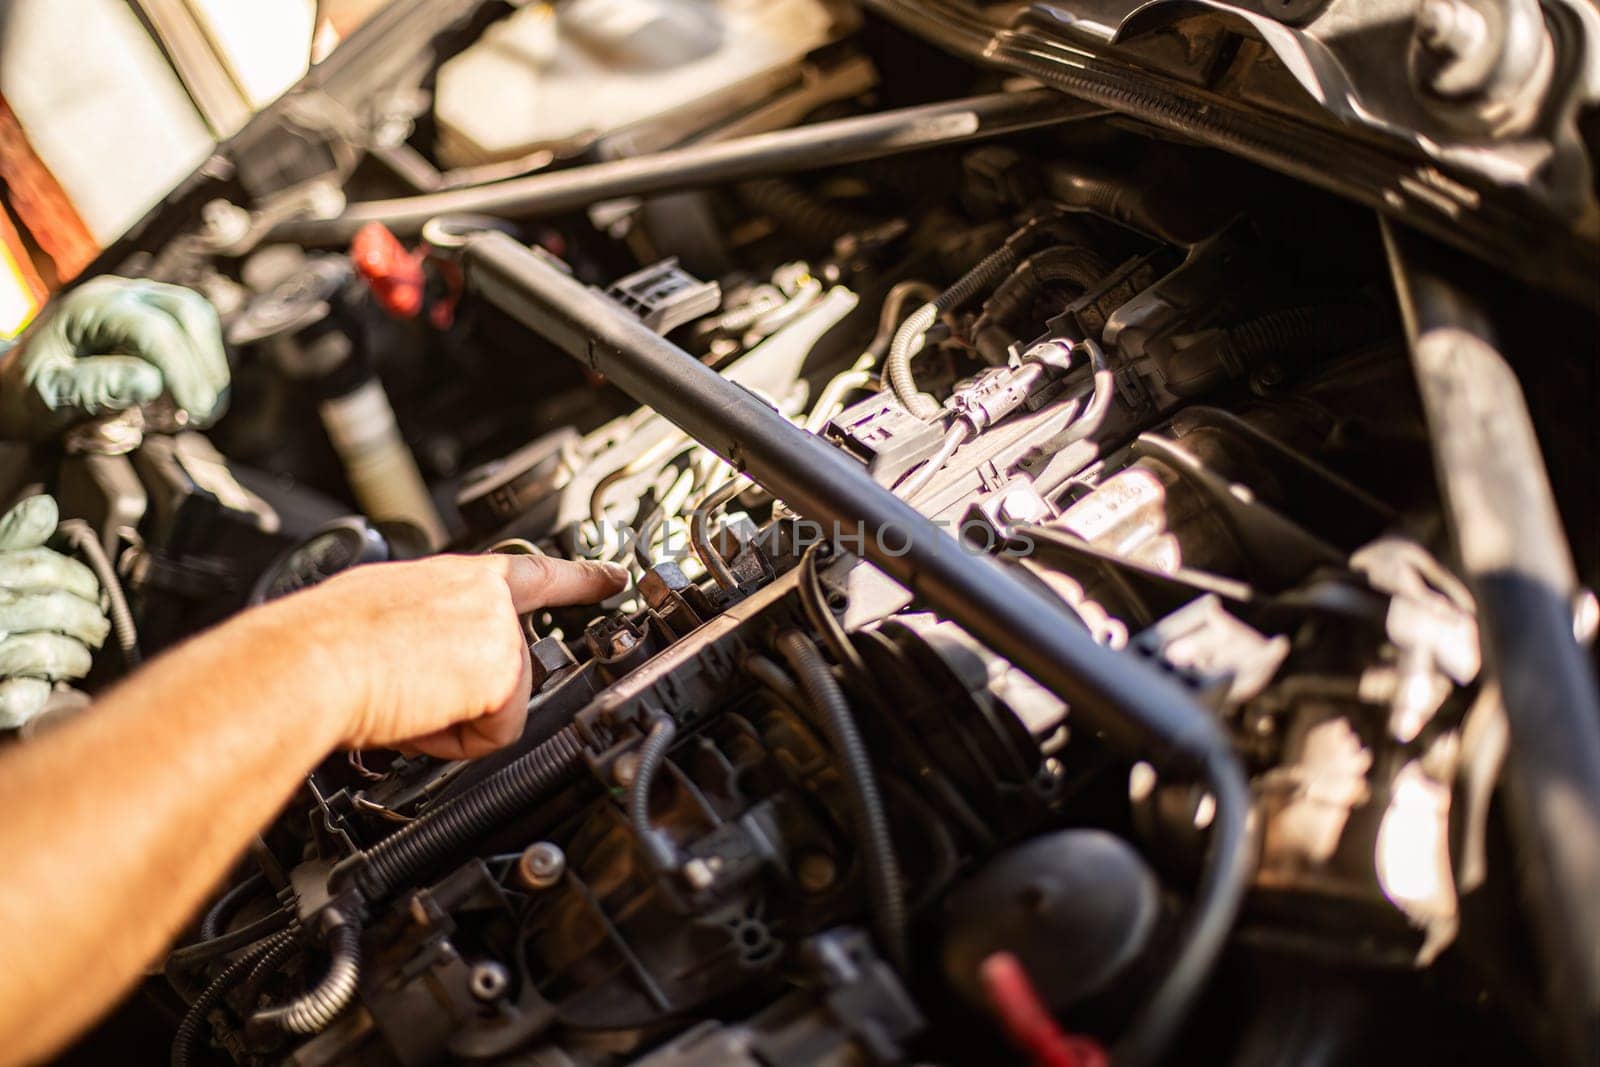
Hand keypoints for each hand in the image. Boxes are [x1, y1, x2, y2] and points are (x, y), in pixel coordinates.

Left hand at [0, 277, 229, 439]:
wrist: (17, 382)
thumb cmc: (28, 393)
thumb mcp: (48, 395)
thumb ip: (94, 387)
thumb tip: (152, 382)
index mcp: (89, 308)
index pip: (153, 330)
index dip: (182, 372)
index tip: (195, 415)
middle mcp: (119, 293)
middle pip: (187, 312)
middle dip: (205, 366)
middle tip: (206, 415)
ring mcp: (139, 299)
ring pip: (198, 315)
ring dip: (211, 364)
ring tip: (205, 410)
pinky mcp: (153, 314)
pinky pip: (194, 328)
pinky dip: (204, 362)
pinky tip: (195, 396)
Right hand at [0, 496, 108, 728]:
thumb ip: (11, 538)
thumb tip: (46, 506)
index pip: (43, 569)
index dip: (81, 580)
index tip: (95, 592)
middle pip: (53, 609)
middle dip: (87, 620)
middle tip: (98, 629)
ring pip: (44, 651)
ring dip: (74, 658)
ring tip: (79, 659)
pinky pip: (15, 699)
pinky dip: (35, 694)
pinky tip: (43, 688)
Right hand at [267, 554, 627, 758]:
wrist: (309, 662)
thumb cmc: (321, 642)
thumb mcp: (379, 611)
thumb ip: (424, 624)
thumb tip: (416, 656)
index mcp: (453, 577)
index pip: (533, 573)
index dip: (582, 577)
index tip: (615, 576)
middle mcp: (484, 596)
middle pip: (505, 671)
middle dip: (463, 699)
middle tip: (408, 693)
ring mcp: (499, 633)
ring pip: (496, 706)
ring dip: (449, 721)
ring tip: (401, 699)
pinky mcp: (504, 674)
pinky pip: (494, 735)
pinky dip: (453, 742)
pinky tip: (417, 716)